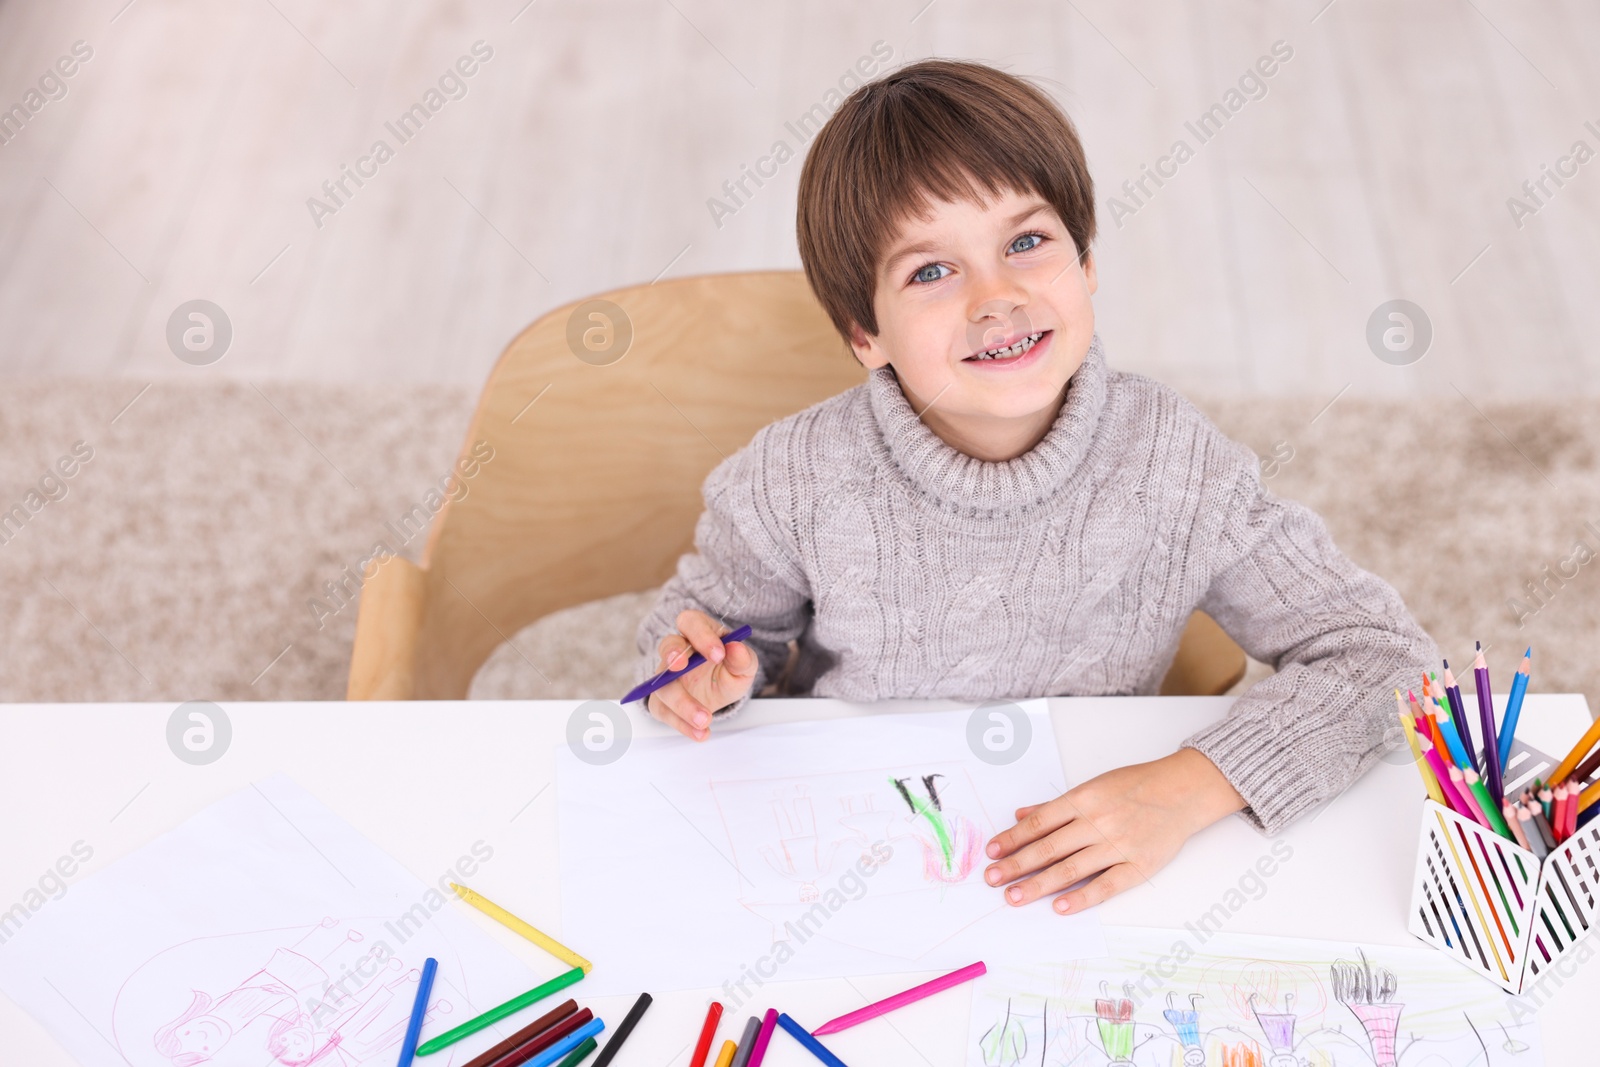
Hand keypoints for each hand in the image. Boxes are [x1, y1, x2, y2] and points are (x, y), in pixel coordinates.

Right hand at [645, 610, 757, 740]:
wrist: (720, 691)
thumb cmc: (729, 670)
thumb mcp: (744, 666)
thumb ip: (743, 658)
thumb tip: (737, 647)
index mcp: (699, 632)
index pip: (691, 622)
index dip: (700, 635)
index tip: (718, 654)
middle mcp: (678, 651)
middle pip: (668, 646)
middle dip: (672, 656)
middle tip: (680, 668)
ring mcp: (666, 676)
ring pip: (663, 686)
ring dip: (682, 704)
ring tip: (704, 720)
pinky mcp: (661, 700)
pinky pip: (663, 711)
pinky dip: (682, 725)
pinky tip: (701, 733)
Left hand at [983, 748, 1244, 912]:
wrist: (1184, 791)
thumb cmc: (1136, 786)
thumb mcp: (1093, 786)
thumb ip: (1056, 805)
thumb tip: (1021, 815)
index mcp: (1083, 799)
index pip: (1039, 823)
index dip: (1012, 838)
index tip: (992, 852)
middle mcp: (1097, 822)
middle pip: (1048, 848)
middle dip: (1016, 865)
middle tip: (992, 879)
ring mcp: (1118, 845)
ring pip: (1071, 869)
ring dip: (1039, 885)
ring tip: (1014, 897)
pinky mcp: (1139, 865)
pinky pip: (1106, 886)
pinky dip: (1081, 898)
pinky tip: (1059, 907)